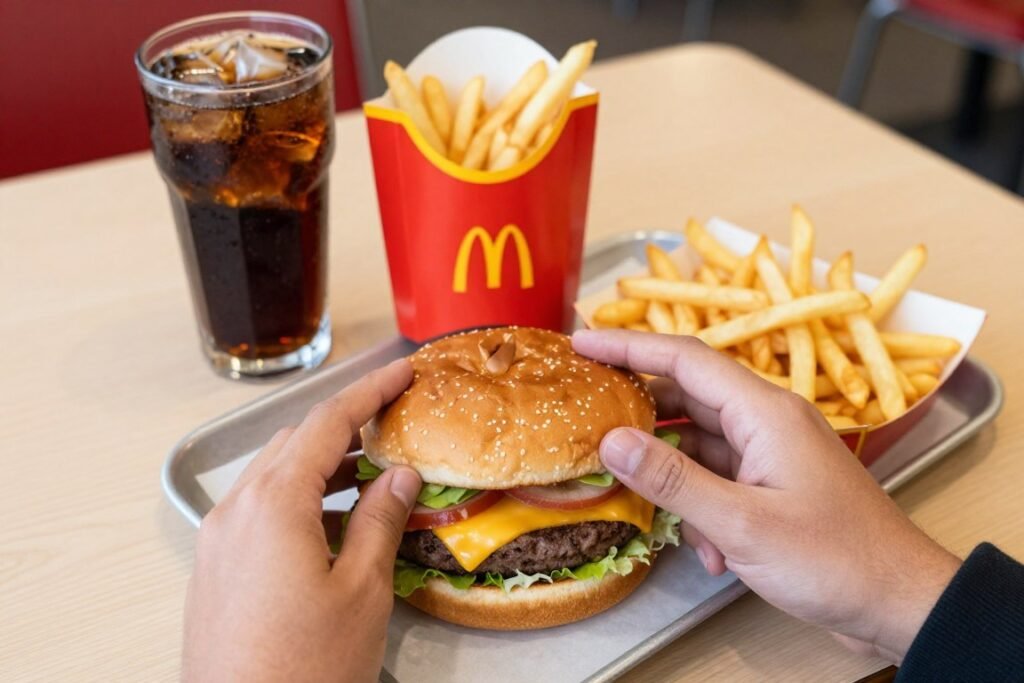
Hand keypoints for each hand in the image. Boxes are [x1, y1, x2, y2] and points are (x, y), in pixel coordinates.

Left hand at [182, 359, 420, 682]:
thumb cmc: (303, 668)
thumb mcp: (361, 591)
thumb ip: (379, 521)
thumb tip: (398, 475)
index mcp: (274, 503)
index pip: (327, 423)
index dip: (370, 391)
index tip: (402, 371)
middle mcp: (236, 511)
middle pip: (294, 442)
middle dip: (345, 426)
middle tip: (391, 422)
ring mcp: (219, 541)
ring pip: (273, 475)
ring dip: (321, 464)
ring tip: (370, 474)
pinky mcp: (214, 570)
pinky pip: (258, 510)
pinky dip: (298, 498)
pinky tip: (331, 523)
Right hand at [572, 329, 959, 662]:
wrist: (898, 601)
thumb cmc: (833, 559)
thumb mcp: (743, 523)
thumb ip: (673, 480)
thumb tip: (612, 441)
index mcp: (765, 411)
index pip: (685, 358)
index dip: (629, 345)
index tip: (581, 343)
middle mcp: (767, 421)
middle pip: (688, 394)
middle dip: (639, 407)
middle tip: (587, 412)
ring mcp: (772, 453)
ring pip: (700, 442)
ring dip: (673, 474)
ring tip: (639, 495)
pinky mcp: (774, 484)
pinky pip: (720, 477)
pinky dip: (702, 506)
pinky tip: (707, 550)